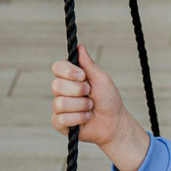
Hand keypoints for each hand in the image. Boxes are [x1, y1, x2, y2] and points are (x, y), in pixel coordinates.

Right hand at [50, 45, 148, 170]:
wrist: (114, 122)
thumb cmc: (109, 99)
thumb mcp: (101, 79)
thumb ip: (88, 64)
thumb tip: (80, 47)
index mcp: (70, 78)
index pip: (57, 67)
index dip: (68, 71)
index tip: (82, 76)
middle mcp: (62, 91)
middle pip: (56, 85)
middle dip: (78, 90)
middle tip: (90, 94)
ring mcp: (59, 107)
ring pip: (60, 103)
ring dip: (81, 106)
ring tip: (90, 108)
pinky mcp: (59, 123)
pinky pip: (62, 119)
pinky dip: (78, 118)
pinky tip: (86, 118)